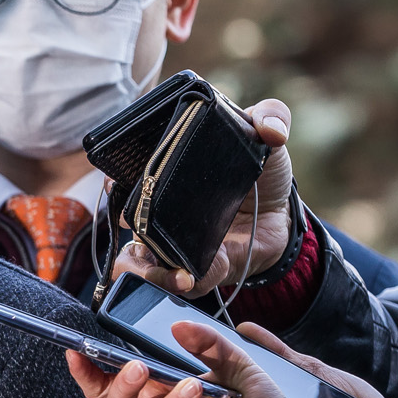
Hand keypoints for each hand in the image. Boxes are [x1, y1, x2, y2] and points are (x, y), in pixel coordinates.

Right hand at [112, 97, 295, 295]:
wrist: (283, 216)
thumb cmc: (260, 174)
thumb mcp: (264, 138)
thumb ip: (271, 116)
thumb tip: (270, 132)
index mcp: (166, 175)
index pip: (125, 176)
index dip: (114, 180)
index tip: (117, 184)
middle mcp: (160, 210)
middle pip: (124, 221)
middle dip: (124, 226)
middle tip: (131, 221)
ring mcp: (172, 244)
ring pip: (136, 263)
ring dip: (142, 269)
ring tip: (166, 268)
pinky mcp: (194, 270)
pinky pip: (177, 281)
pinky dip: (178, 281)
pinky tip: (188, 277)